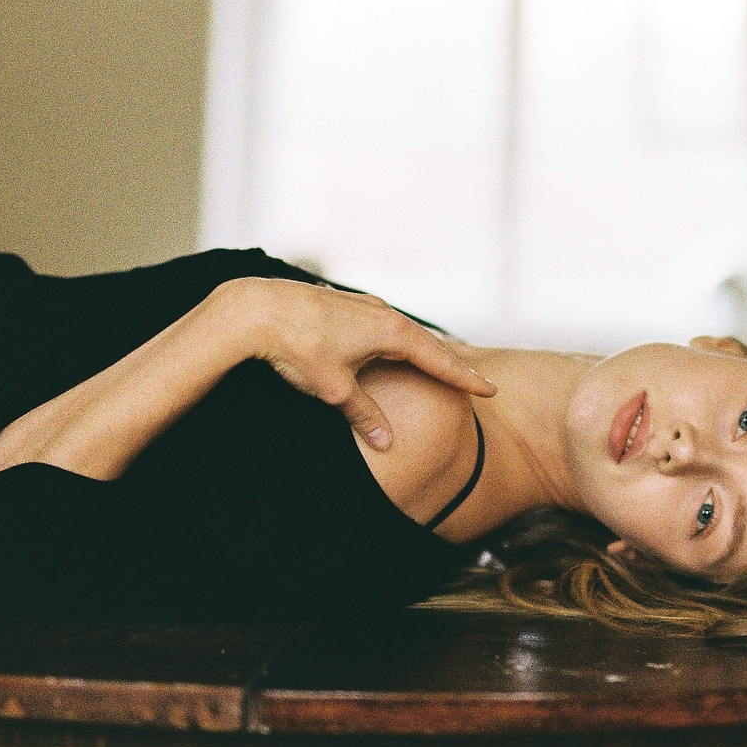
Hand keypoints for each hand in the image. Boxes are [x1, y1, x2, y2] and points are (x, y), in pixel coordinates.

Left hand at [219, 277, 494, 450]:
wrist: (257, 310)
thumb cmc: (299, 348)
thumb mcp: (335, 390)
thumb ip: (365, 416)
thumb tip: (387, 443)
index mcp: (391, 333)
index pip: (439, 360)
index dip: (465, 378)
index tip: (489, 391)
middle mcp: (383, 314)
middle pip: (425, 344)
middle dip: (448, 364)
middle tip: (472, 381)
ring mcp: (362, 305)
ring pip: (400, 332)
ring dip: (419, 349)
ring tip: (434, 363)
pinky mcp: (341, 304)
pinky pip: (379, 324)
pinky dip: (393, 339)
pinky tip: (386, 342)